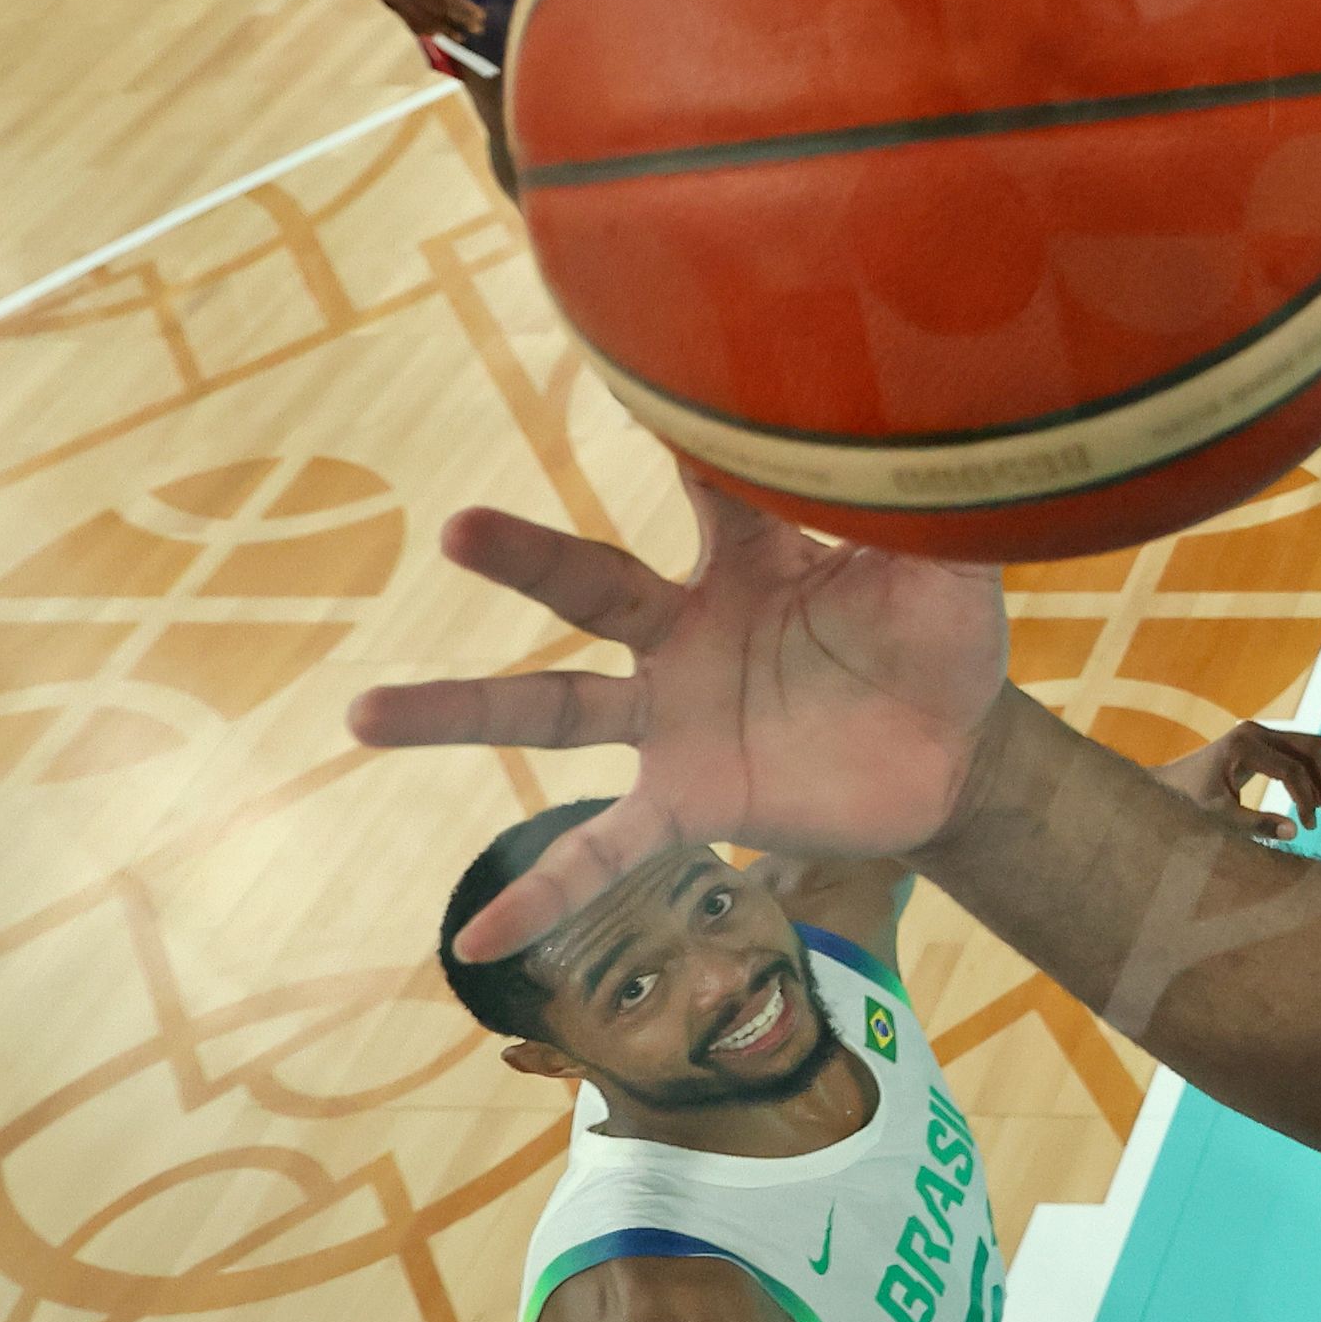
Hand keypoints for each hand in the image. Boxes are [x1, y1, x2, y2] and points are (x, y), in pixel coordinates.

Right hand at [347, 476, 1012, 957]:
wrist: (958, 757)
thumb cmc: (940, 646)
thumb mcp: (949, 578)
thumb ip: (937, 514)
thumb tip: (960, 428)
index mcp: (750, 557)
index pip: (706, 487)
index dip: (684, 444)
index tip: (622, 380)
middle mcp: (687, 627)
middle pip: (588, 584)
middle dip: (522, 559)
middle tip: (453, 529)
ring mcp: (674, 716)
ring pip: (552, 709)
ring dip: (459, 713)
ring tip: (360, 712)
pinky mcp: (689, 798)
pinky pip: (604, 849)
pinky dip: (544, 894)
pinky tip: (477, 942)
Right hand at [351, 0, 486, 41]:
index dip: (467, 9)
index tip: (482, 16)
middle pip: (442, 12)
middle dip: (461, 22)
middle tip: (478, 30)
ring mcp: (403, 1)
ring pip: (426, 21)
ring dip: (445, 30)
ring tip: (460, 39)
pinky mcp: (393, 6)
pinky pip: (410, 22)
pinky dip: (424, 30)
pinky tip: (434, 35)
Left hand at [1148, 720, 1320, 839]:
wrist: (1167, 785)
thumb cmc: (1188, 803)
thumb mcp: (1219, 817)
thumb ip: (1256, 824)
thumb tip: (1296, 831)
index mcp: (1244, 745)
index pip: (1293, 770)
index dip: (1306, 800)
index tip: (1308, 827)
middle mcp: (1256, 731)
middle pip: (1313, 747)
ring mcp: (1261, 732)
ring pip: (1312, 747)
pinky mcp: (1263, 741)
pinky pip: (1301, 751)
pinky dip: (1314, 774)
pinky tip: (1316, 801)